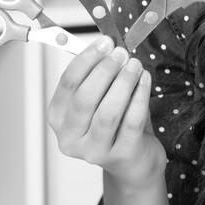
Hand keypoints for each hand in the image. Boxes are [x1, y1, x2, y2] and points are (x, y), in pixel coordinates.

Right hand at [46, 36, 165, 189]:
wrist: (133, 161)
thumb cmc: (114, 124)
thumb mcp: (98, 99)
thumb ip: (96, 75)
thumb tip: (106, 45)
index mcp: (58, 119)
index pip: (67, 84)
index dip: (86, 60)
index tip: (104, 42)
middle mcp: (70, 138)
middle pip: (85, 99)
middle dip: (105, 71)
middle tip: (121, 53)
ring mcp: (94, 151)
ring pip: (108, 112)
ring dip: (123, 83)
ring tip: (135, 64)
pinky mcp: (121, 156)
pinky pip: (131, 122)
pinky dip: (140, 97)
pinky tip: (146, 80)